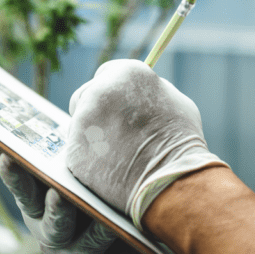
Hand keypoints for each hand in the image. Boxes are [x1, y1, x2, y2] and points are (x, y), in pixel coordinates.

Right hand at [0, 130, 174, 253]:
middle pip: (24, 194)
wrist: (131, 240)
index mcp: (38, 186)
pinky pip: (91, 244)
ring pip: (54, 226)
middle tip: (9, 159)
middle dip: (15, 177)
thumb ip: (79, 139)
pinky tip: (106, 223)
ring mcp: (58, 241)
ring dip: (55, 210)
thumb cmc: (104, 189)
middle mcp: (40, 214)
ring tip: (58, 194)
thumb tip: (83, 98)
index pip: (13, 161)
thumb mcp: (88, 163)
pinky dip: (98, 232)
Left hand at [66, 59, 226, 228]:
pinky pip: (77, 151)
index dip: (109, 88)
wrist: (172, 181)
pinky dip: (89, 158)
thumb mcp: (172, 100)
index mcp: (126, 73)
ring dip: (91, 134)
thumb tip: (136, 92)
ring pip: (78, 124)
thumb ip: (149, 90)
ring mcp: (83, 120)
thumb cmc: (180, 140)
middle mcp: (99, 90)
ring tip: (116, 151)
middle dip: (94, 110)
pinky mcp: (74, 150)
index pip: (104, 72)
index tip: (112, 102)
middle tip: (110, 129)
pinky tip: (109, 167)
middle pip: (84, 95)